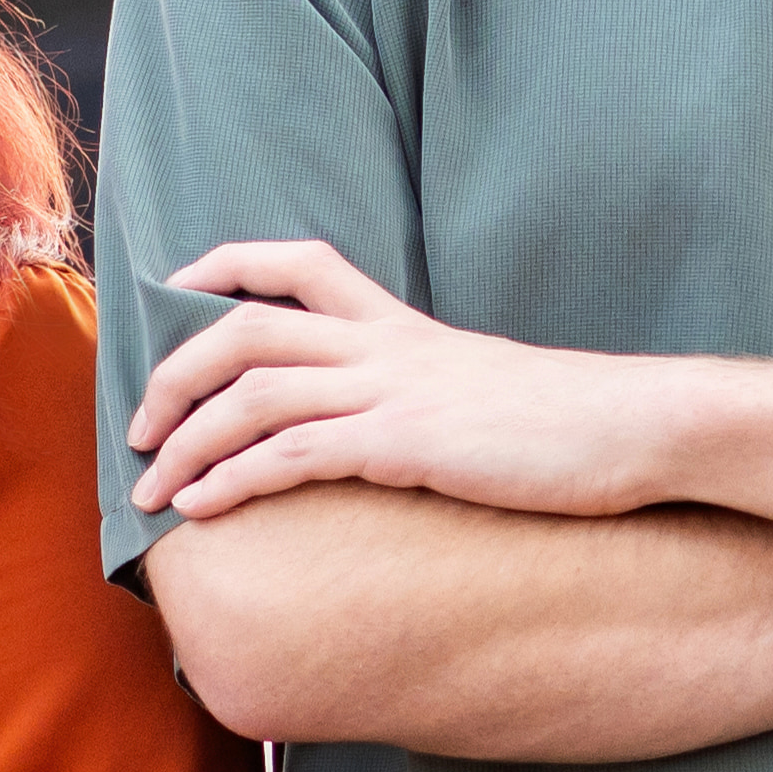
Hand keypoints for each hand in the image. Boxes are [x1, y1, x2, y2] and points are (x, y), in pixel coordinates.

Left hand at [129, 240, 695, 527]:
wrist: (635, 429)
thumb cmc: (570, 424)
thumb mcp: (485, 388)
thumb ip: (429, 392)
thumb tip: (395, 428)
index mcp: (403, 325)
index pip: (297, 262)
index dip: (223, 266)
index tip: (173, 291)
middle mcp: (385, 347)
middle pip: (243, 329)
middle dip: (172, 375)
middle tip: (137, 427)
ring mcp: (393, 392)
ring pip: (252, 393)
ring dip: (185, 441)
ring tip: (150, 489)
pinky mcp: (405, 445)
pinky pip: (292, 455)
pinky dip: (232, 480)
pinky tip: (201, 509)